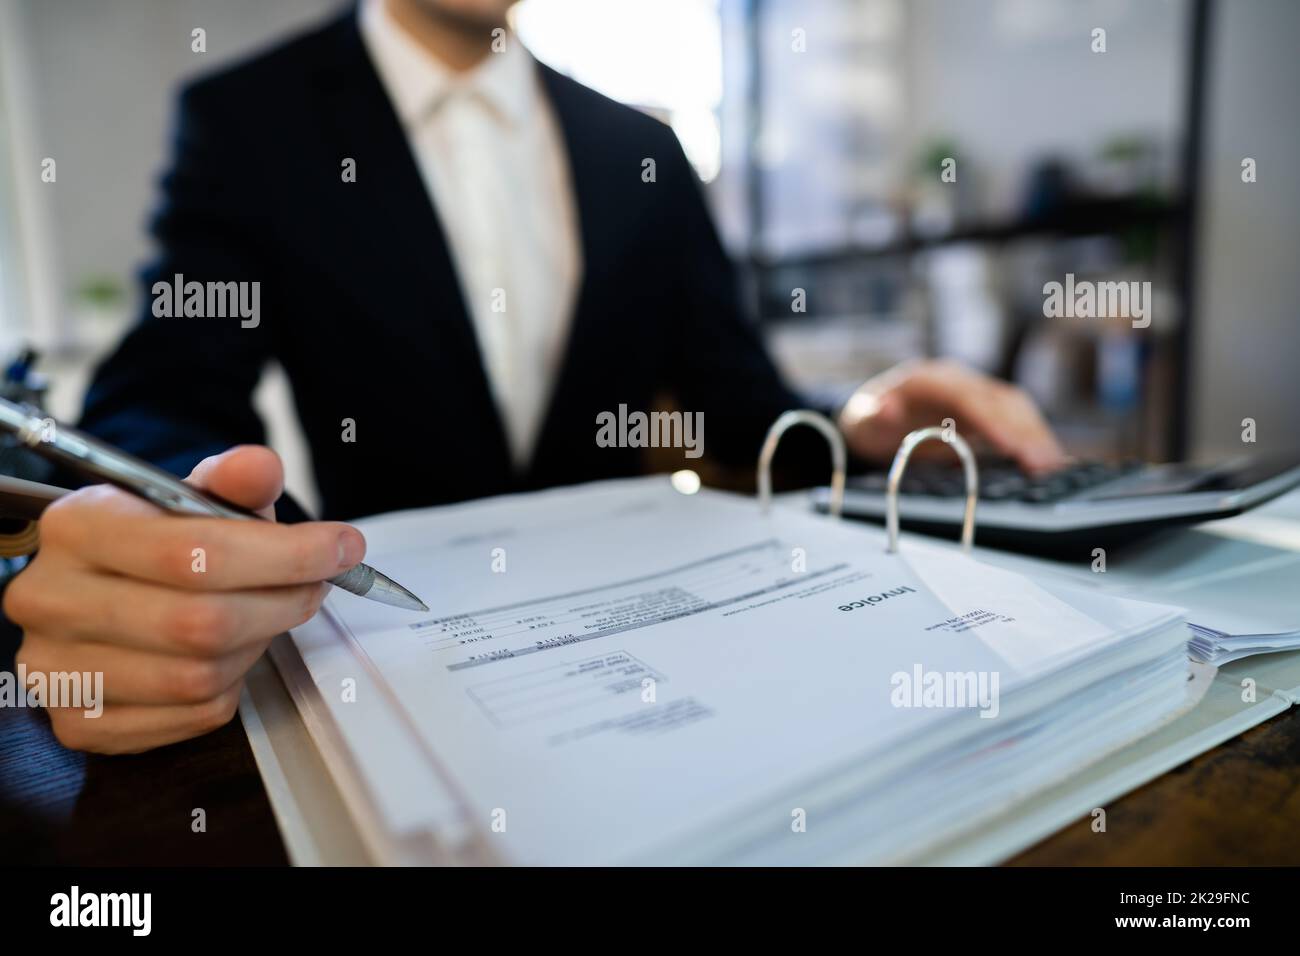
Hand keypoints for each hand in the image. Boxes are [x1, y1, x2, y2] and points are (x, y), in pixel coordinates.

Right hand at [4, 445, 365, 753]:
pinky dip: (231, 686)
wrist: (101, 590)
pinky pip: (192, 714)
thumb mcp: (191, 498)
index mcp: (79, 528)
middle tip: (316, 586)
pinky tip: (231, 653)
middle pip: (201, 622)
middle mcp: (52, 600)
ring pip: (199, 675)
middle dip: (282, 603)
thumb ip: (232, 482)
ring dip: (257, 646)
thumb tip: (260, 466)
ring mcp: (56, 670)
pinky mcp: (79, 723)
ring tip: (268, 614)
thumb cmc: (155, 542)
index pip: (194, 552)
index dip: (286, 555)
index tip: (341, 548)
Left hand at [838, 359, 1065, 473]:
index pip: (967, 397)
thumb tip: (885, 409)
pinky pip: (1015, 418)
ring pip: (1014, 407)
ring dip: (1035, 434)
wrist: (871, 415)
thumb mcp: (859, 419)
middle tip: (1043, 464)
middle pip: (999, 400)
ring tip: (1052, 466)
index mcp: (928, 379)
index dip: (991, 419)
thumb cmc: (867, 420)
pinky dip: (1032, 436)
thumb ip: (870, 415)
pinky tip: (1047, 460)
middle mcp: (957, 381)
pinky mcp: (984, 409)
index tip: (1010, 444)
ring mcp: (974, 393)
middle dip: (1023, 431)